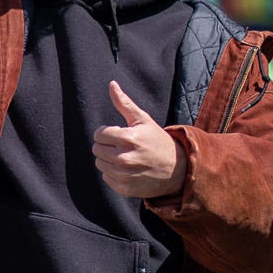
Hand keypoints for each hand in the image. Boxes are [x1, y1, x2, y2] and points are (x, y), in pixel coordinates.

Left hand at [93, 80, 186, 198]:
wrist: (176, 169)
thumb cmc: (157, 140)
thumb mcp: (143, 120)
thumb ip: (124, 103)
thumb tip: (111, 84)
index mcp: (128, 138)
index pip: (99, 134)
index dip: (107, 133)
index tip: (119, 134)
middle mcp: (125, 157)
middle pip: (96, 149)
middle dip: (106, 146)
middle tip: (122, 146)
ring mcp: (124, 174)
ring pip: (99, 163)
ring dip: (109, 159)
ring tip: (126, 157)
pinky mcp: (124, 188)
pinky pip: (106, 177)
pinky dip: (113, 173)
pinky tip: (128, 170)